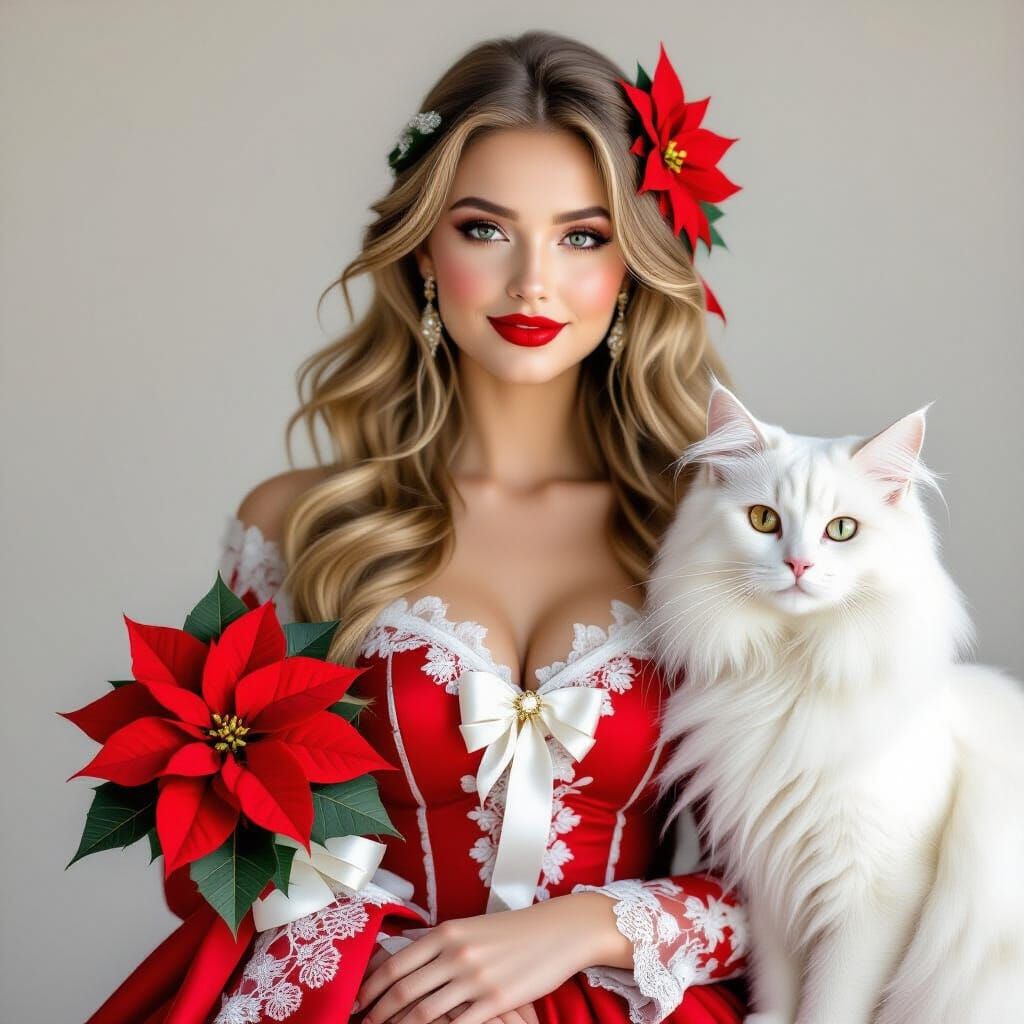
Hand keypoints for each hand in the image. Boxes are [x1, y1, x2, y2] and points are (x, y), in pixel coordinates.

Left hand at [354, 893, 622, 1023]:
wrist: (558, 930)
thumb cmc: (514, 930)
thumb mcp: (472, 928)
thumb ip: (441, 943)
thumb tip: (408, 959)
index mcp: (447, 932)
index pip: (396, 964)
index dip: (370, 987)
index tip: (357, 1002)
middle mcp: (456, 953)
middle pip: (403, 991)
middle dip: (378, 1013)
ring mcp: (475, 978)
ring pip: (424, 1013)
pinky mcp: (496, 1001)